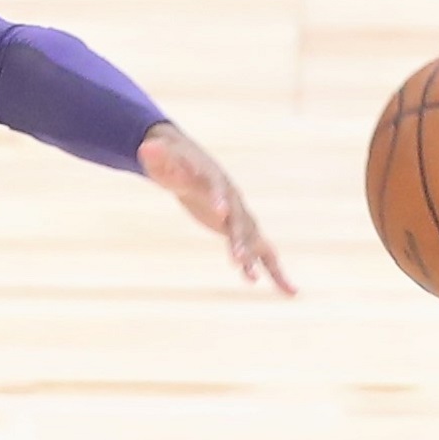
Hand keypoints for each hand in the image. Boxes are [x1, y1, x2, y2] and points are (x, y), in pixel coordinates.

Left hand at [138, 123, 293, 295]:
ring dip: (254, 260)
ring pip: (253, 241)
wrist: (192, 166)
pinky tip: (290, 292)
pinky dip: (277, 272)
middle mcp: (234, 201)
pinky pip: (264, 254)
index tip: (220, 213)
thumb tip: (148, 148)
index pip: (219, 190)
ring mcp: (241, 218)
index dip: (220, 200)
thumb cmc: (175, 164)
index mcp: (215, 181)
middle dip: (239, 240)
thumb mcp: (163, 162)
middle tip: (237, 259)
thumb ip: (158, 158)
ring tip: (252, 281)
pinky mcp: (242, 232)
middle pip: (240, 221)